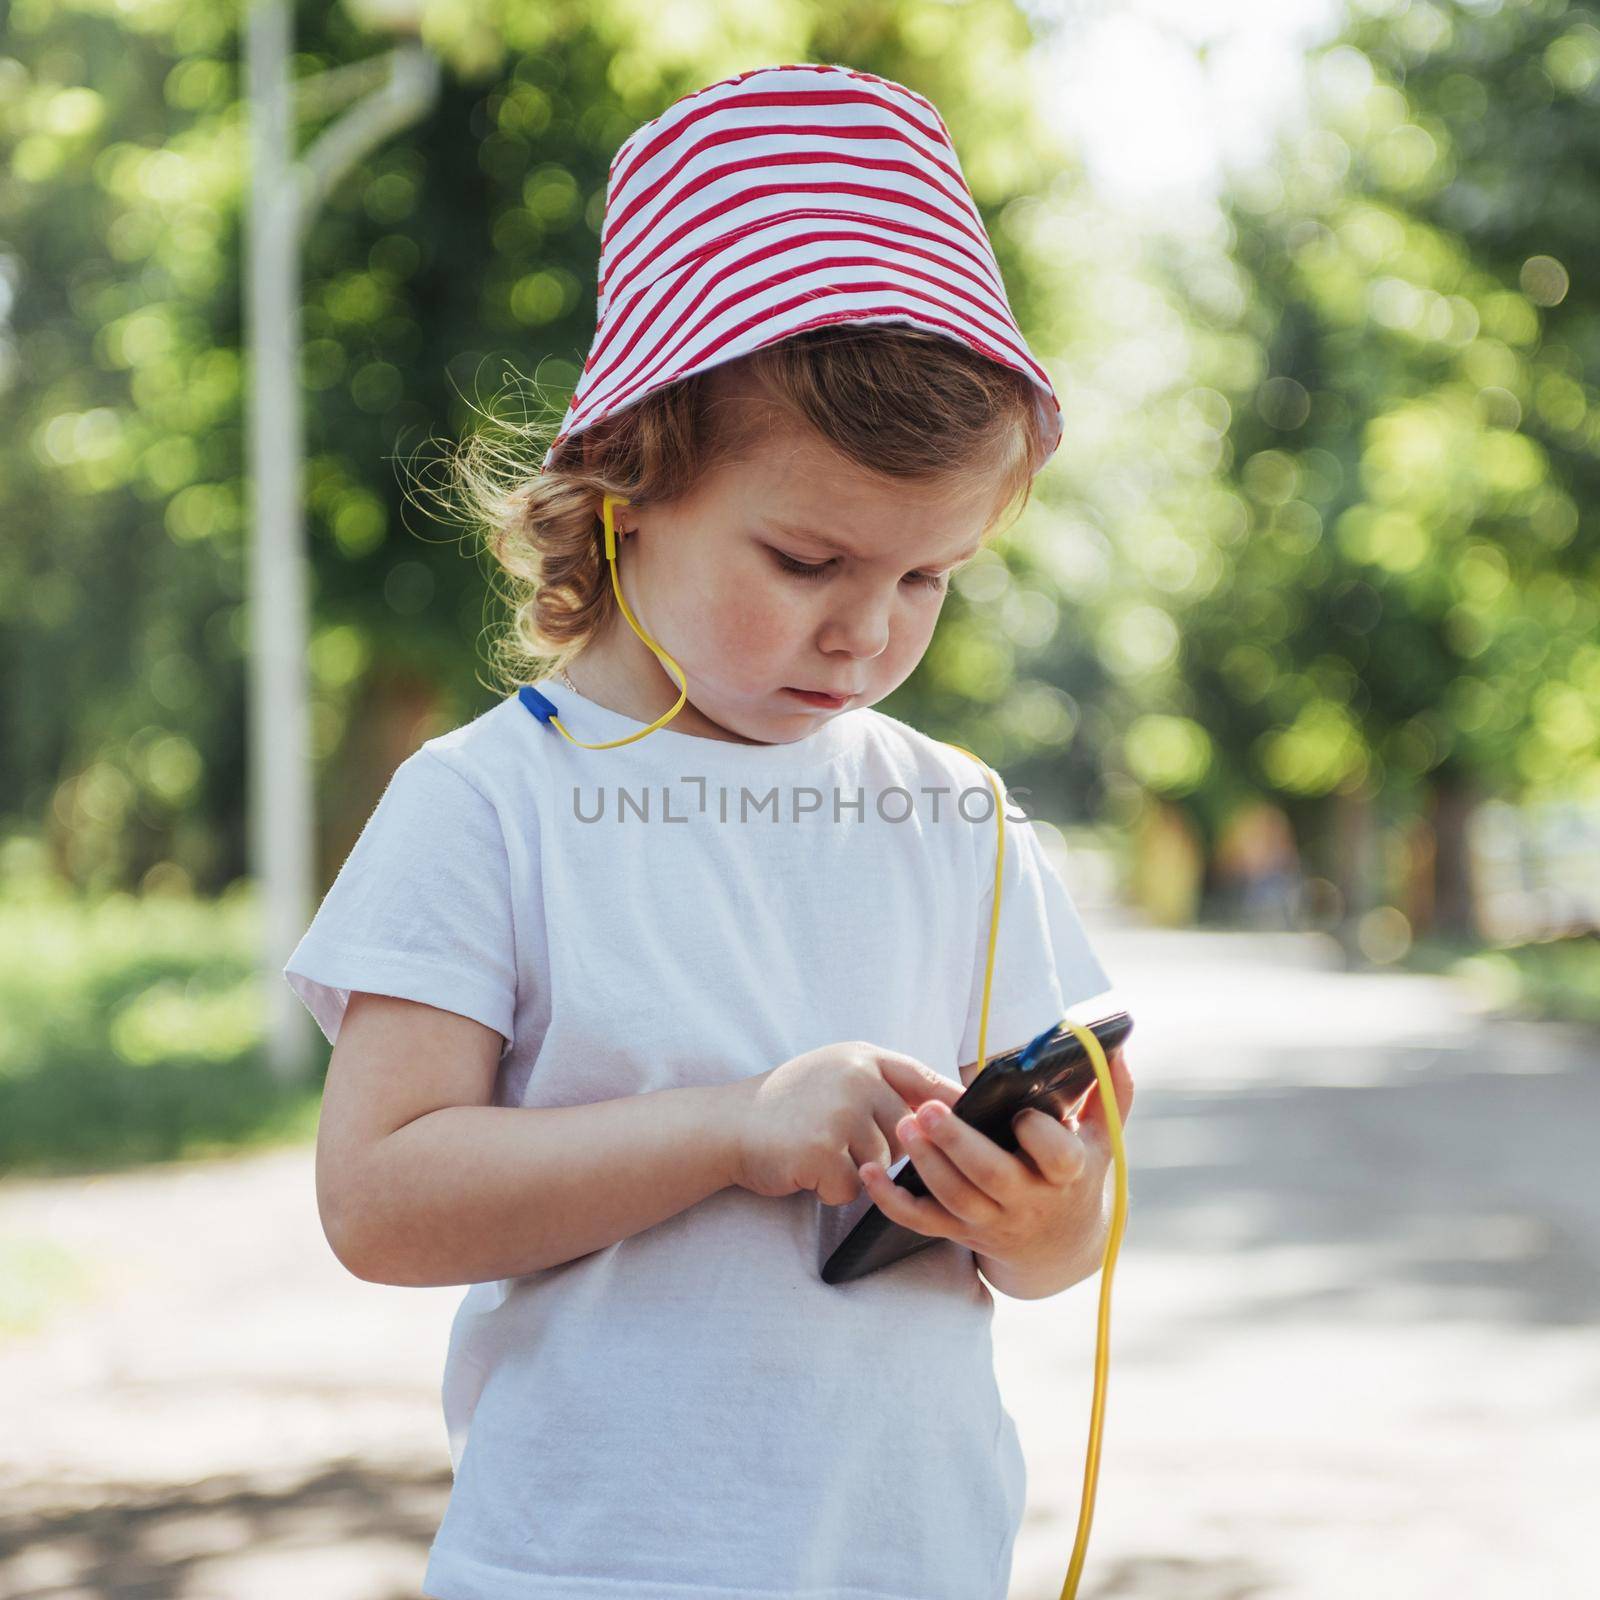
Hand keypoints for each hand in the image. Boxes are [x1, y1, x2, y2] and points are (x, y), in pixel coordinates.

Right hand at [728, 1042, 963, 1206]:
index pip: (925, 1080)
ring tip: (816, 1151)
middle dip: (878, 1150)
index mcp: (863, 1057)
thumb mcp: (836, 1072)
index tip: (971, 1126)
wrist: (727, 1123)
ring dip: (852, 1171)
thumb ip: (880, 1083)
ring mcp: (839, 1113)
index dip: (951, 1106)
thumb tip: (941, 1108)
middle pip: (904, 1135)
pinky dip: (830, 1190)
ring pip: (879, 1165)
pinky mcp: (821, 1150)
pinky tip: (804, 1170)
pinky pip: (850, 1188)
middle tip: (837, 1142)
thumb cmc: (786, 1103)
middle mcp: (857, 1079)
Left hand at [858, 1045, 1134, 1268]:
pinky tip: (871, 1171)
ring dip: (926, 1164)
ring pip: (955, 1199)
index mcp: (1066, 1174)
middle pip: (992, 1177)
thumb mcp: (1105, 1139)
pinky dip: (892, 1201)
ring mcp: (991, 1221)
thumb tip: (1115, 1043)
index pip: (1057, 1158)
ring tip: (905, 1124)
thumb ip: (1111, 1091)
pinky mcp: (960, 1231)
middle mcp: (1028, 1201)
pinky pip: (921, 1222)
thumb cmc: (1077, 1175)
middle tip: (928, 1110)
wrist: (1060, 1247)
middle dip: (959, 1144)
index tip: (1024, 1113)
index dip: (1040, 1136)